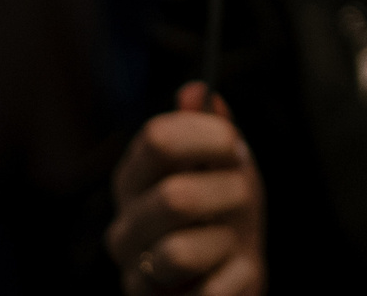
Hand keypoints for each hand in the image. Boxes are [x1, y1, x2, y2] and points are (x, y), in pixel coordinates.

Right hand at [108, 83, 263, 294]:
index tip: (232, 144)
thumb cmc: (224, 216)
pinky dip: (239, 275)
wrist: (233, 278)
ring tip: (230, 240)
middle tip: (241, 196)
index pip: (157, 139)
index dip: (207, 136)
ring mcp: (137, 274)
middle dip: (227, 193)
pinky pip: (211, 291)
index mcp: (134, 180)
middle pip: (174, 196)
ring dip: (227, 240)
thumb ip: (211, 130)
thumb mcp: (225, 166)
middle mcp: (125, 228)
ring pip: (181, 251)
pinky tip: (234, 270)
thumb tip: (195, 90)